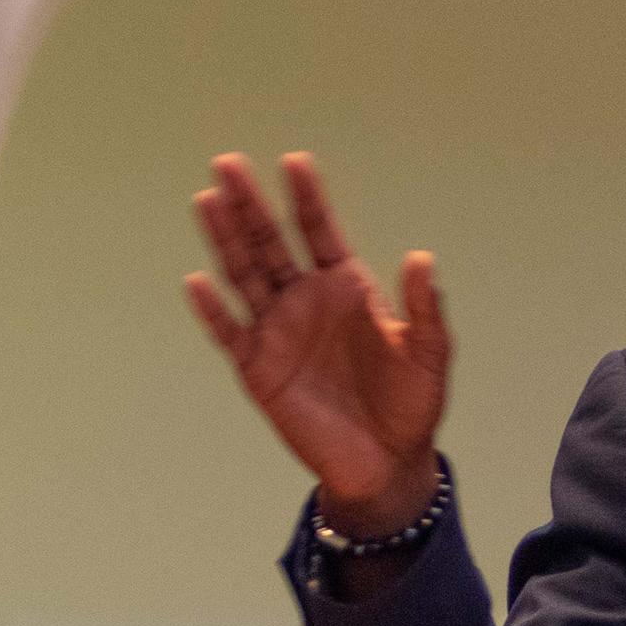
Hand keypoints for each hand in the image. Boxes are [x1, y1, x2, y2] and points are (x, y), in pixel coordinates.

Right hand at [185, 153, 451, 535]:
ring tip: (208, 200)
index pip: (319, 230)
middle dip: (250, 204)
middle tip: (228, 163)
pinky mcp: (258, 370)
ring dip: (225, 240)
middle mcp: (305, 300)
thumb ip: (424, 308)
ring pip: (244, 276)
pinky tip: (197, 282)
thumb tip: (421, 259)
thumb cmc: (410, 404)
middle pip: (270, 242)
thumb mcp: (429, 354)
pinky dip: (212, 311)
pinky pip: (230, 334)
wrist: (385, 463)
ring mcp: (278, 332)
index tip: (294, 162)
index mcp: (345, 286)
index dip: (307, 197)